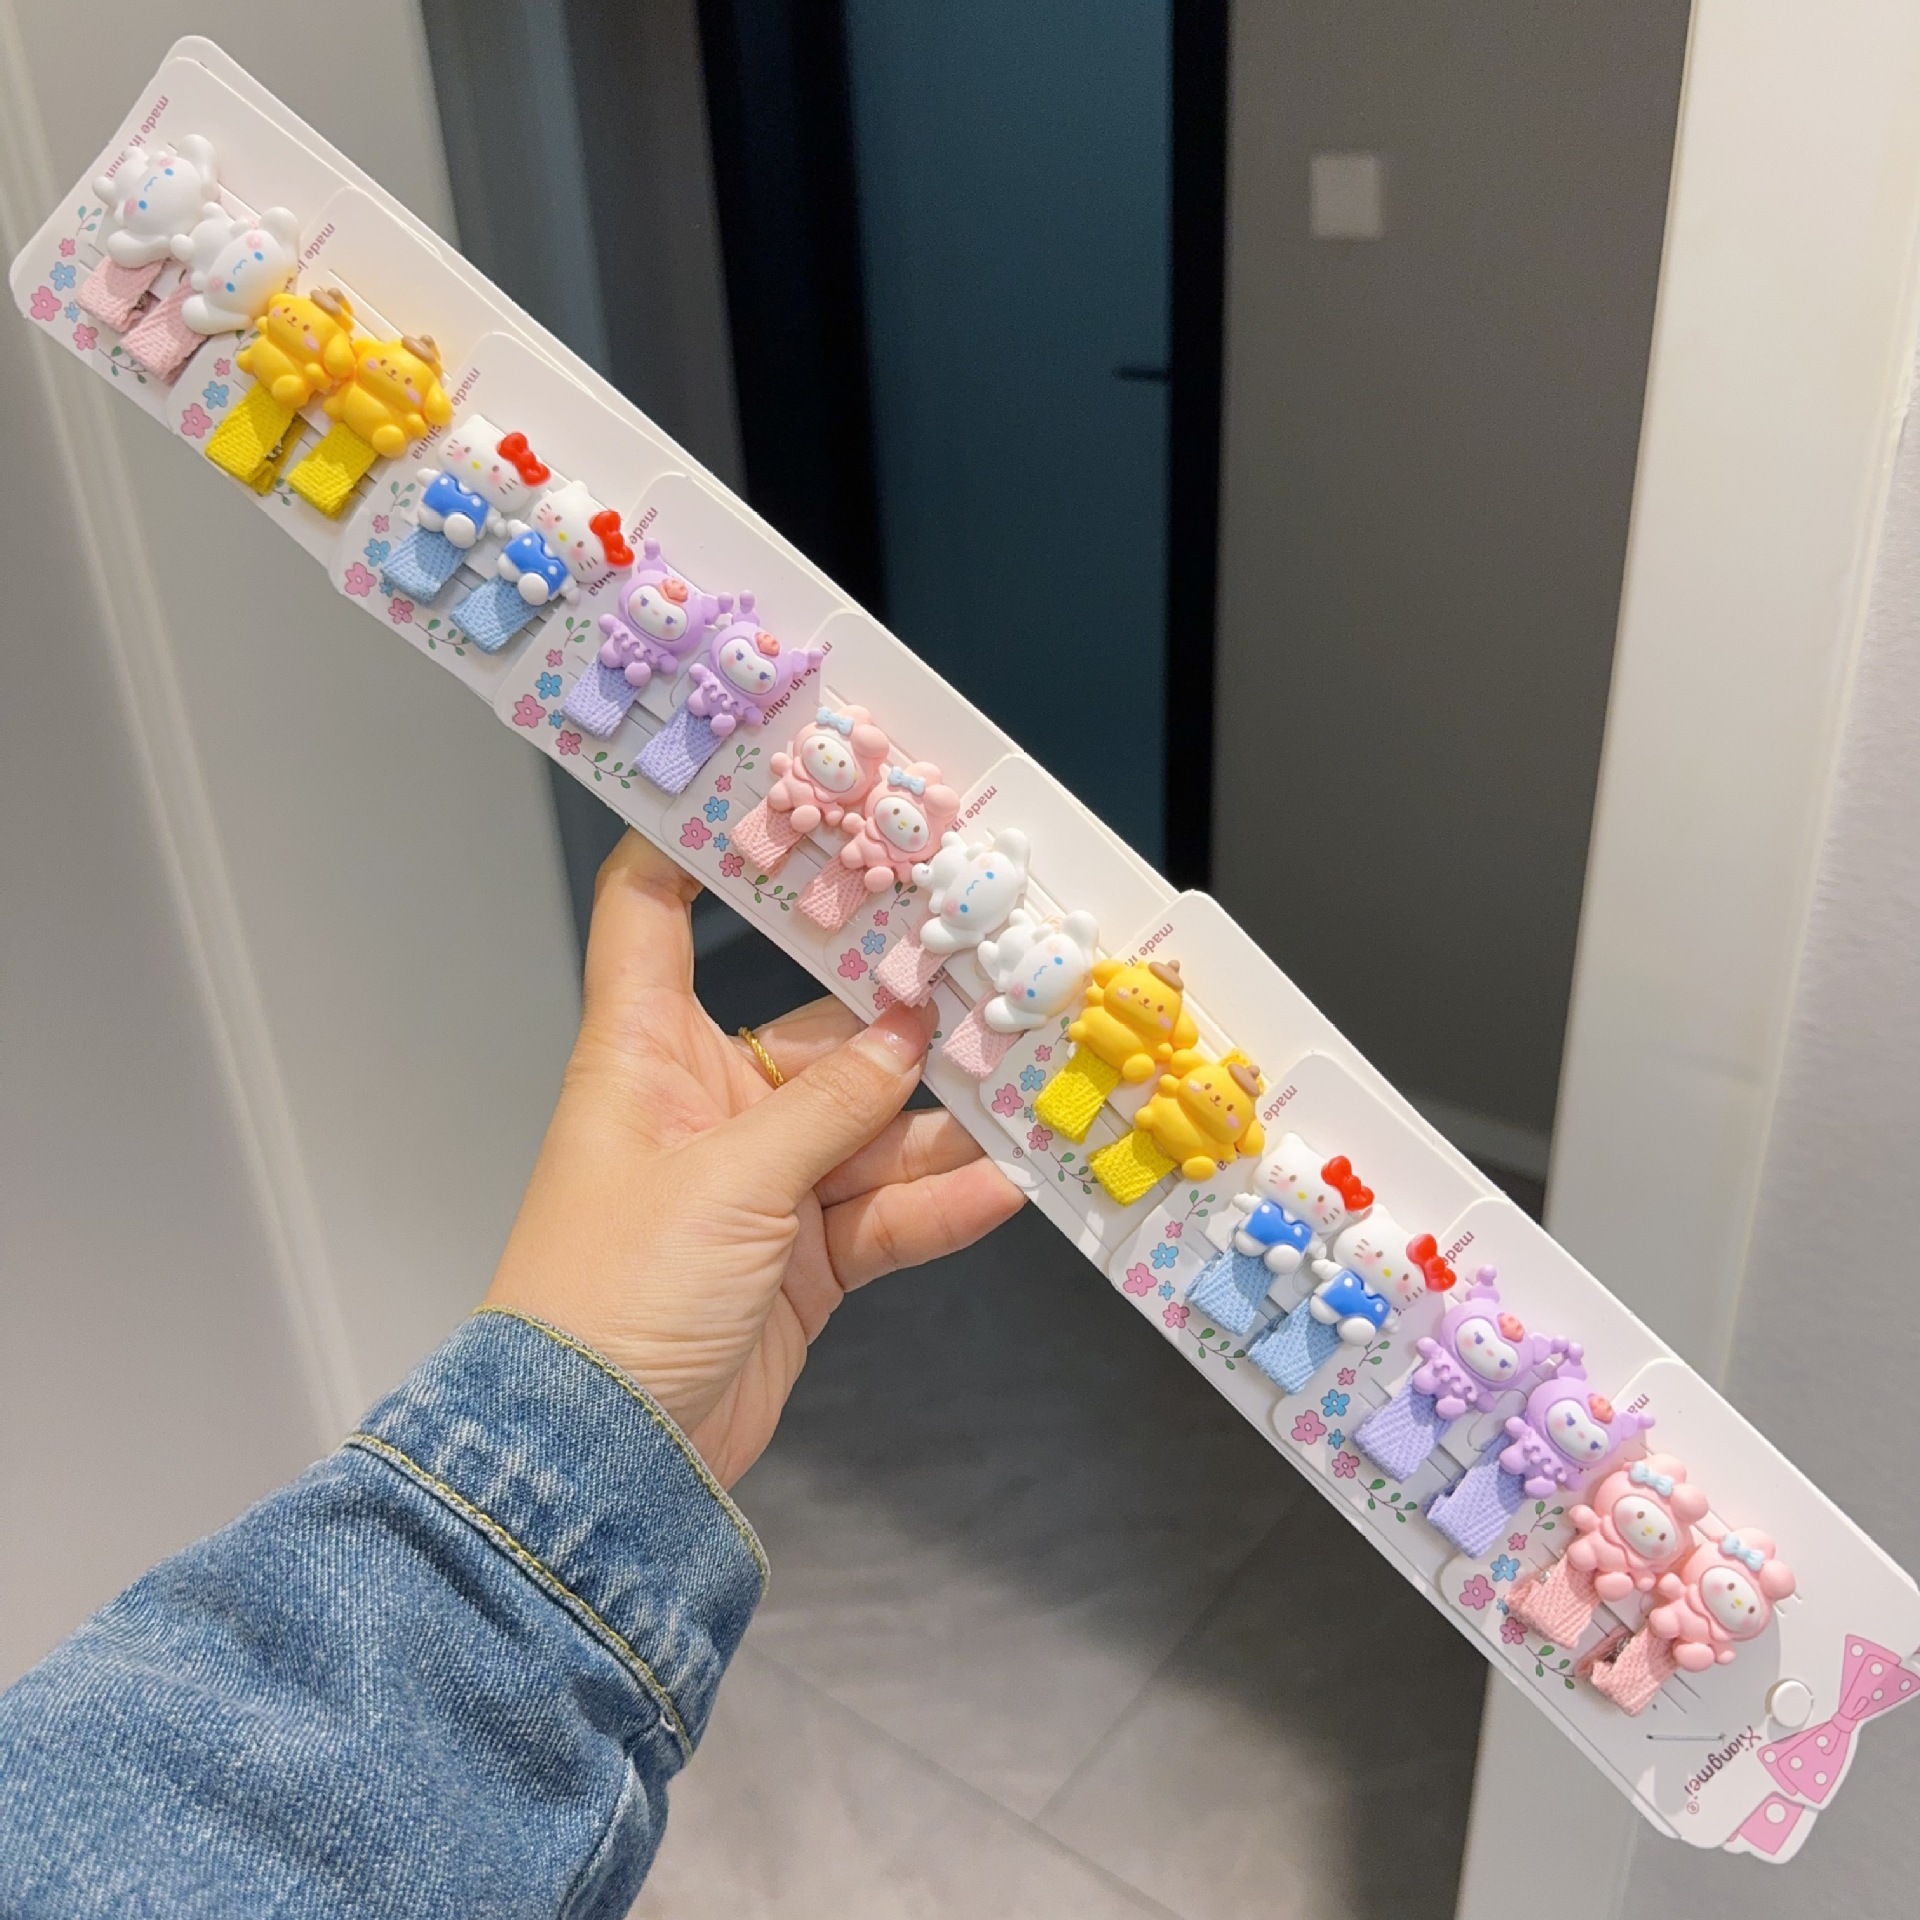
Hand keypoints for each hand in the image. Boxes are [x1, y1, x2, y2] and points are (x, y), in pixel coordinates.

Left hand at [485, 832, 1022, 1484]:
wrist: (600, 1456)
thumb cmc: (612, 1293)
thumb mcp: (730, 1180)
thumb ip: (830, 1105)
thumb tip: (908, 1035)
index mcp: (646, 1057)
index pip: (653, 917)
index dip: (696, 850)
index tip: (770, 796)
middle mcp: (704, 1108)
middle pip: (812, 1032)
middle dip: (896, 1014)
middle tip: (985, 976)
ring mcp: (757, 1187)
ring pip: (865, 1128)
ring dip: (938, 1120)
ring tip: (1025, 1087)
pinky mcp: (801, 1262)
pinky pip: (882, 1214)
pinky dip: (937, 1204)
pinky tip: (1001, 1186)